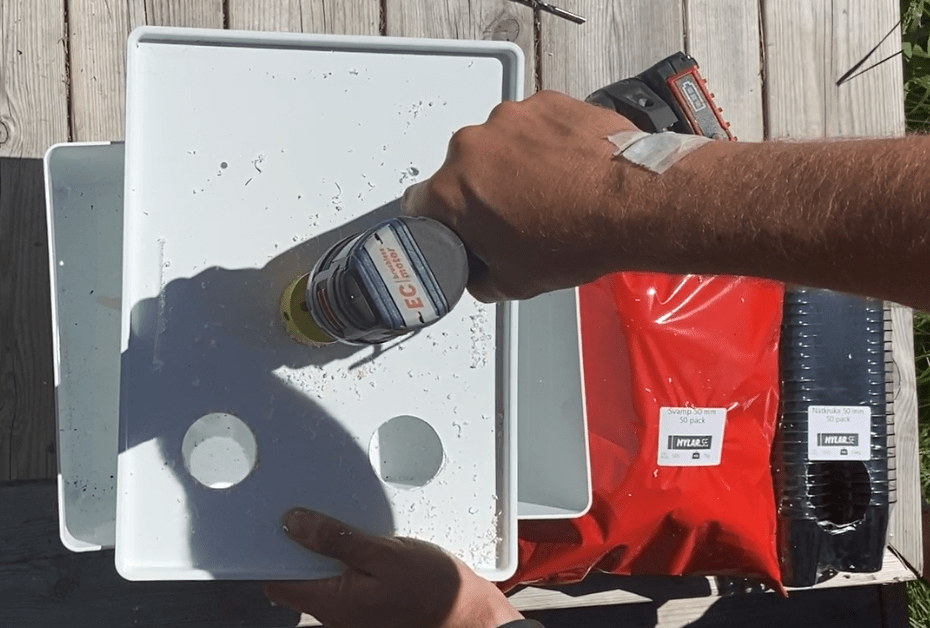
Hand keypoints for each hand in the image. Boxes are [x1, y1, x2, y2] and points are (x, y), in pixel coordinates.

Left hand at [264, 508, 522, 627]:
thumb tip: (295, 523)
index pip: (277, 580)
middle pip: (302, 576)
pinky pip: (348, 581)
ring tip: (355, 529)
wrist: (470, 618)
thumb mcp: (386, 554)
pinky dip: (352, 560)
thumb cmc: (435, 592)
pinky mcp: (370, 608)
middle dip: (307, 545)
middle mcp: (337, 614)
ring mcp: (353, 613)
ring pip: (326, 576)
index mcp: (332, 602)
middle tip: (325, 517)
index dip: (272, 550)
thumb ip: (336, 539)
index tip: (278, 523)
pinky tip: (372, 546)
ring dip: (333, 551)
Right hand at [403, 90, 638, 301]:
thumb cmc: (577, 237)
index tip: (460, 225)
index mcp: (451, 189)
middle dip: (483, 190)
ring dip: (516, 163)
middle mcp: (473, 145)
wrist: (632, 204)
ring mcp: (511, 118)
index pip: (419, 204)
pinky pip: (535, 124)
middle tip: (516, 214)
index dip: (441, 220)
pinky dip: (546, 142)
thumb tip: (478, 275)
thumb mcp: (514, 282)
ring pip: (500, 144)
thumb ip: (479, 278)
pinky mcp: (546, 103)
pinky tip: (568, 168)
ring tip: (551, 190)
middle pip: (462, 170)